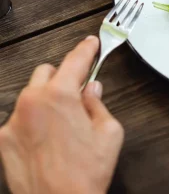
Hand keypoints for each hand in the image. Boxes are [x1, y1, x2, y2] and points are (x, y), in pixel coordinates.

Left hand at [0, 36, 123, 193]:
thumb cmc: (86, 173)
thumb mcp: (109, 132)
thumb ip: (98, 104)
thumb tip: (91, 90)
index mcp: (60, 96)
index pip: (75, 60)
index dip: (86, 49)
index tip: (91, 43)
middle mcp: (32, 103)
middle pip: (46, 71)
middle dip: (63, 76)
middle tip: (77, 92)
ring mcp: (13, 121)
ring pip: (31, 94)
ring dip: (47, 98)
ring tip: (62, 122)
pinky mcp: (3, 140)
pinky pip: (20, 118)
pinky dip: (34, 120)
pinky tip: (47, 139)